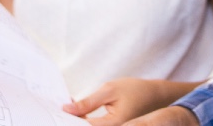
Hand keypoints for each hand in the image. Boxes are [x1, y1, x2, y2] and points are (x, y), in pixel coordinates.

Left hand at [63, 79, 185, 125]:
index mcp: (114, 124)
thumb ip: (88, 102)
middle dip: (72, 119)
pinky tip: (78, 113)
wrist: (155, 95)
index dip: (69, 119)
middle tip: (60, 108)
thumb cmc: (135, 90)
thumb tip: (67, 109)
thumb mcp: (110, 90)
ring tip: (68, 108)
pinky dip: (85, 121)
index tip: (57, 109)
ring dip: (78, 120)